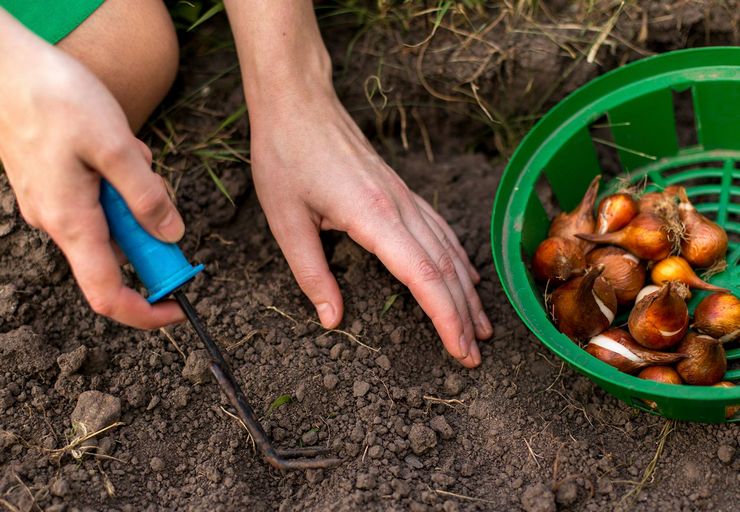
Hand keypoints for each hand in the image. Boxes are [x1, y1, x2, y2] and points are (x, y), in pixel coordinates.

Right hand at [0, 14, 184, 328]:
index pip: (108, 294)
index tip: (179, 306)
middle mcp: (59, 223)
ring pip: (113, 222)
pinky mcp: (56, 188)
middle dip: (148, 228)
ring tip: (126, 150)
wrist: (5, 66)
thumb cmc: (55, 98)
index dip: (146, 311)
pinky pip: (100, 200)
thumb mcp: (115, 145)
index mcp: (72, 222)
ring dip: (135, 195)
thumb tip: (172, 236)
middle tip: (153, 183)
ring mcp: (54, 206)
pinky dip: (118, 180)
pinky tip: (114, 146)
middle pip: (119, 255)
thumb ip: (146, 196)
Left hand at [249, 90, 491, 366]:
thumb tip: (331, 319)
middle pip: (444, 268)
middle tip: (474, 354)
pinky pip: (440, 229)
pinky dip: (458, 258)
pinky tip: (466, 275)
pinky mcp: (400, 191)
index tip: (460, 350)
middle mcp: (399, 207)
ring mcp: (405, 197)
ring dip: (467, 291)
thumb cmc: (286, 157)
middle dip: (463, 315)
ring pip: (449, 250)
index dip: (446, 317)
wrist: (298, 104)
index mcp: (373, 217)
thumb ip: (312, 274)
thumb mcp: (286, 221)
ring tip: (481, 326)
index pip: (423, 276)